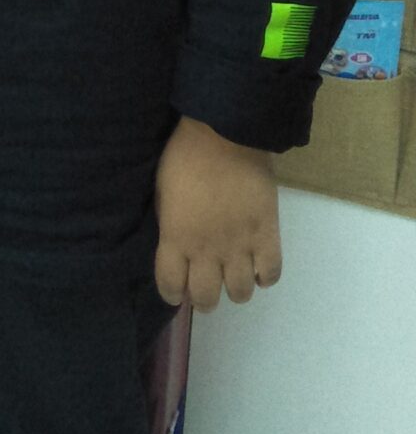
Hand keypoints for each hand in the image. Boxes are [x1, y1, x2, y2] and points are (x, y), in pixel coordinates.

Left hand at [155, 116, 281, 310]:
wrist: (225, 134)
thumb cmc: (185, 156)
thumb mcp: (163, 193)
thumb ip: (171, 225)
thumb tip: (176, 246)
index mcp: (176, 238)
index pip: (171, 286)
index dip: (172, 292)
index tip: (177, 288)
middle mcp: (207, 251)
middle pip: (206, 299)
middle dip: (204, 298)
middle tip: (207, 284)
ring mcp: (240, 246)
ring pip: (240, 294)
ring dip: (235, 288)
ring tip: (234, 274)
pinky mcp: (268, 235)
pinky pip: (271, 274)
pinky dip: (265, 276)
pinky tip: (258, 265)